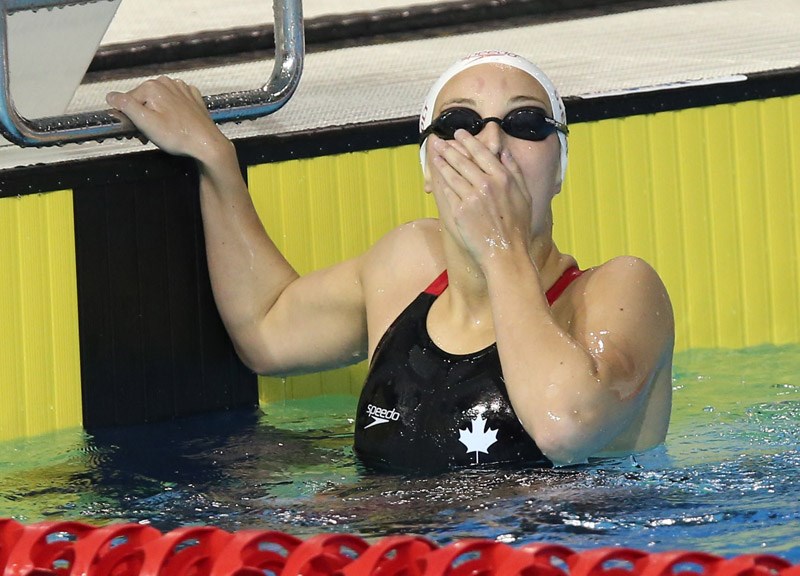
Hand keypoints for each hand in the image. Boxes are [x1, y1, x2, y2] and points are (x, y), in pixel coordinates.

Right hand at [106, 77, 228, 163]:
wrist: (207, 144)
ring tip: (162, 133)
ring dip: (155, 116)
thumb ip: (125, 106)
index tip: (134, 133)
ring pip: (158, 101)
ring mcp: (181, 89)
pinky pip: (174, 102)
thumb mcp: (145, 123)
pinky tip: (175, 125)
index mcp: (152, 87)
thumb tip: (111, 96)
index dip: (128, 119)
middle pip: (142, 100)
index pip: (127, 101)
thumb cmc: (178, 136)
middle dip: (142, 118)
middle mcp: (166, 82)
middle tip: (148, 136)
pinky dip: (171, 112)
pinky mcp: (192, 98)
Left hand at [428, 129, 532, 265]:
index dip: (469, 141)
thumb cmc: (518, 229)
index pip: (482, 153)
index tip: (460, 133)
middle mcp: (487, 184)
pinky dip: (442, 182)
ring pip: (452, 174)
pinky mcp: (460, 211)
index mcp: (504, 178)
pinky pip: (448, 192)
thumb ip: (515, 172)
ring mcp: (472, 197)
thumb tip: (504, 153)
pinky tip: (437, 176)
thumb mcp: (525, 196)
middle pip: (464, 161)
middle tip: (440, 141)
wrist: (506, 253)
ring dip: (442, 162)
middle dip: (450, 148)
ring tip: (435, 155)